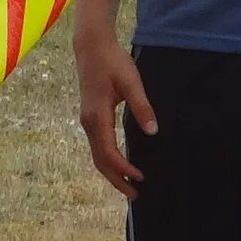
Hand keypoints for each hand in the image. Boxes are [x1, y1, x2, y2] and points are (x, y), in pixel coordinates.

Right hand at [75, 23, 155, 196]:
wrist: (91, 46)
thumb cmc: (112, 62)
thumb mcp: (131, 83)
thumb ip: (142, 107)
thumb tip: (153, 132)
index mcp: (97, 117)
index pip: (108, 152)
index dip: (123, 169)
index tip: (140, 178)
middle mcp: (88, 123)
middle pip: (99, 160)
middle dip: (116, 179)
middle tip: (135, 194)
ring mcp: (87, 120)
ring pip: (97, 154)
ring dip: (112, 172)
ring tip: (129, 185)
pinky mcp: (90, 117)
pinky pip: (97, 146)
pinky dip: (108, 160)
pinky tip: (120, 164)